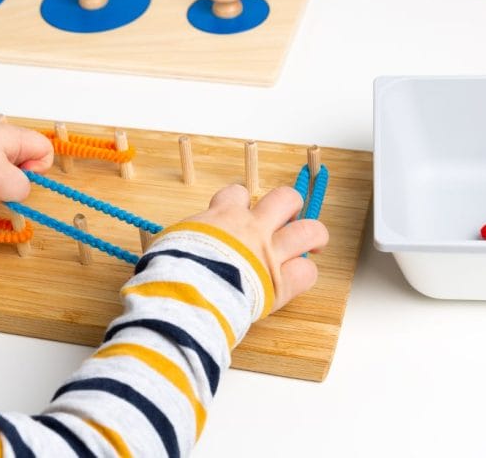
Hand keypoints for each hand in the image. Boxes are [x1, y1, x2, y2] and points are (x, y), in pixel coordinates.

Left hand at [0, 122, 53, 200]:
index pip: (45, 150)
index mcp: (16, 137)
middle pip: (23, 159)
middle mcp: (2, 136)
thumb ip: (21, 188)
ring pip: (3, 165)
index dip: (39, 169)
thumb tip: (20, 190)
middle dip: (14, 177)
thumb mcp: (3, 181)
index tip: (20, 178)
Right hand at [184, 184, 327, 312]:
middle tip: (286, 219)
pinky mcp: (280, 283)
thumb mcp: (172, 240)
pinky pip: (307, 273)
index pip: (238, 193)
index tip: (239, 211)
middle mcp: (253, 229)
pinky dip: (304, 274)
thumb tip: (184, 242)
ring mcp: (270, 254)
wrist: (186, 294)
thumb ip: (188, 236)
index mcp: (223, 216)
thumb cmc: (172, 268)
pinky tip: (296, 278)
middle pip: (285, 199)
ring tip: (313, 243)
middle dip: (289, 206)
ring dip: (313, 235)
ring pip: (310, 231)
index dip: (241, 202)